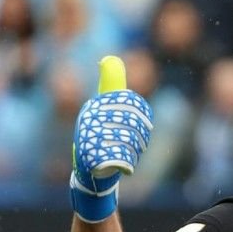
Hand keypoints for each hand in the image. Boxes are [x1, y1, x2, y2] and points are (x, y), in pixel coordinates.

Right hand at [70, 56, 153, 222]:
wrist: (91, 172)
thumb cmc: (100, 135)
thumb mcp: (104, 107)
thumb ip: (110, 85)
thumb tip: (108, 59)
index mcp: (94, 106)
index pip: (128, 102)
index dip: (141, 116)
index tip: (144, 126)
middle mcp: (88, 120)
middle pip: (131, 122)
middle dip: (140, 134)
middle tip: (140, 143)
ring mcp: (88, 141)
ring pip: (128, 140)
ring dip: (135, 149)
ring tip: (132, 153)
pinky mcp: (92, 162)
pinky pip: (121, 159)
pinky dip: (127, 164)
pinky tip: (126, 167)